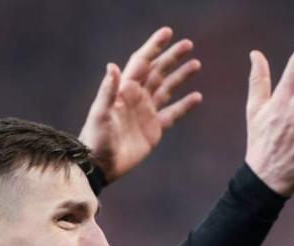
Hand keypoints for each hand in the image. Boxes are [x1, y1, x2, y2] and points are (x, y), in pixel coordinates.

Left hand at [79, 27, 202, 182]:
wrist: (100, 165)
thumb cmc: (95, 138)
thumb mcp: (100, 114)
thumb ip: (107, 91)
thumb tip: (112, 66)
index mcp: (124, 90)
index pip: (142, 62)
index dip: (154, 46)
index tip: (168, 33)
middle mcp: (136, 98)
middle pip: (157, 71)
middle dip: (171, 57)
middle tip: (188, 44)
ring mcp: (146, 113)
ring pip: (166, 89)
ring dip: (180, 77)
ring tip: (196, 64)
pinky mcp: (153, 130)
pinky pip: (172, 114)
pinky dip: (184, 105)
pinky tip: (197, 97)